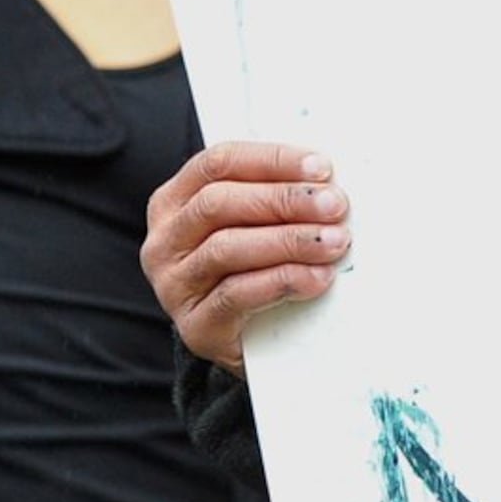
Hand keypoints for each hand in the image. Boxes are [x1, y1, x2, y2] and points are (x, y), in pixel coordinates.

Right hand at [143, 140, 349, 370]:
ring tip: (333, 242)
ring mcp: (175, 285)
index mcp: (175, 200)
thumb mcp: (253, 223)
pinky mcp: (196, 326)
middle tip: (334, 204)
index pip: (219, 163)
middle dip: (284, 199)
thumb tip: (325, 179)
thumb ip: (275, 195)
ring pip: (227, 248)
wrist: (245, 341)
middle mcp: (166, 240)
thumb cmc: (252, 266)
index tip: (320, 167)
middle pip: (219, 203)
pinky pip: (236, 295)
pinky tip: (316, 277)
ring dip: (289, 241)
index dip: (271, 160)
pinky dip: (282, 281)